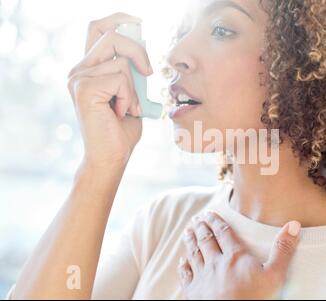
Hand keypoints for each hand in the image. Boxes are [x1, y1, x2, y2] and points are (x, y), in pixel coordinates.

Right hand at [67, 12, 152, 168]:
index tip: (138, 23)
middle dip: (138, 51)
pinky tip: (121, 112)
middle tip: (148, 73)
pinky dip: (129, 96)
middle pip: (112, 36)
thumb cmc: (122, 130)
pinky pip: (120, 78)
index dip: (118, 20)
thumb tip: (141, 51)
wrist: (112, 157)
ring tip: (128, 108)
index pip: (98, 29)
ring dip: (134, 88)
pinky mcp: (83, 88)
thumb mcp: (132, 94)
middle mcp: (79, 70)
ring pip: (121, 61)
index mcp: (90, 68)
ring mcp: (78, 78)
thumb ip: (131, 72)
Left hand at [177, 211, 300, 299]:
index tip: (210, 213)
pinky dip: (184, 266)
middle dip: (201, 228)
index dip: (216, 221)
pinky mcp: (194, 293)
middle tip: (196, 219)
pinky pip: (186, 275)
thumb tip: (293, 225)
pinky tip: (182, 261)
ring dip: (190, 241)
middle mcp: (215, 263)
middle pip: (205, 240)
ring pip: (194, 254)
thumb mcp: (275, 275)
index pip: (223, 233)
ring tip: (187, 231)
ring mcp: (202, 278)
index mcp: (235, 257)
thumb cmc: (255, 300)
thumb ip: (283, 250)